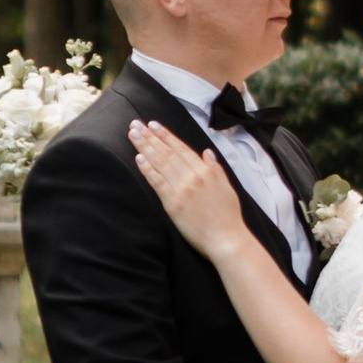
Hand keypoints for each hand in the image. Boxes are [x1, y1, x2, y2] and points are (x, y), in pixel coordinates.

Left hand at [130, 121, 254, 260]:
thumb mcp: (227, 186)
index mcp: (205, 171)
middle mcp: (192, 176)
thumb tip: (207, 153)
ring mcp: (182, 189)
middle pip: (167, 152)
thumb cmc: (228, 215)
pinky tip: (139, 158)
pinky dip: (148, 169)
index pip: (181, 148)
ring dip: (145, 147)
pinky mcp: (173, 204)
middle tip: (136, 124)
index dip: (166, 135)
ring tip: (134, 135)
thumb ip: (215, 168)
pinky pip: (157, 182)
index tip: (154, 124)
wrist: (227, 238)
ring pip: (160, 163)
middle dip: (150, 137)